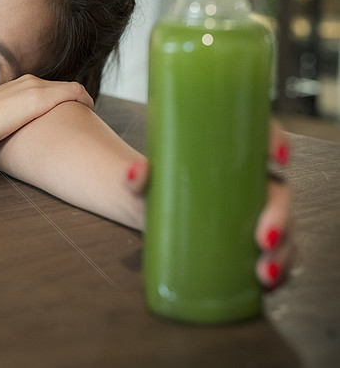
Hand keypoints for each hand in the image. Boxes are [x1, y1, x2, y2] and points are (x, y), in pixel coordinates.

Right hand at [0, 75, 93, 150]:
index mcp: (13, 88)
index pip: (41, 89)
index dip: (54, 101)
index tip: (59, 116)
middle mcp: (26, 82)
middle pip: (57, 88)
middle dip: (70, 101)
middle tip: (80, 117)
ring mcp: (35, 88)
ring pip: (68, 89)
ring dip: (79, 101)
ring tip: (87, 116)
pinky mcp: (42, 98)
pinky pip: (75, 92)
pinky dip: (85, 99)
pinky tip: (91, 110)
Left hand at [126, 119, 293, 290]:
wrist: (148, 207)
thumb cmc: (154, 183)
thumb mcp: (144, 179)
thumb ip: (135, 176)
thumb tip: (136, 174)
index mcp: (233, 154)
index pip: (264, 137)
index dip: (278, 141)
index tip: (277, 157)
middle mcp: (252, 182)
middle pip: (280, 193)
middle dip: (280, 216)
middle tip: (263, 239)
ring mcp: (255, 213)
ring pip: (284, 228)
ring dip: (283, 251)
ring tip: (264, 271)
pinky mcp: (252, 241)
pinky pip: (278, 254)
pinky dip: (280, 268)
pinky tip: (268, 282)